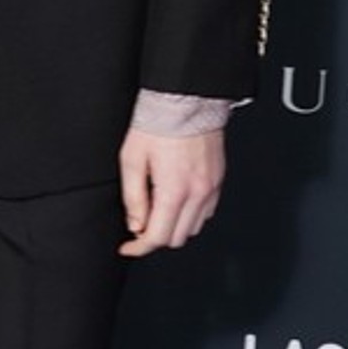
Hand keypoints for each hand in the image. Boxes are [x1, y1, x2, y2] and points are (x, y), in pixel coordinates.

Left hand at [118, 126, 225, 255]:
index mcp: (175, 190)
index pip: (158, 237)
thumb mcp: (132, 160)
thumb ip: (133, 197)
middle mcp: (198, 192)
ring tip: (157, 210)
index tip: (128, 247)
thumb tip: (135, 225)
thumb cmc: (159, 124)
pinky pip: (206, 212)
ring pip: (194, 228)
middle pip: (177, 238)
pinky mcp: (218, 180)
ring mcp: (212, 187)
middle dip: (156, 237)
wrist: (186, 101)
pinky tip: (176, 202)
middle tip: (140, 225)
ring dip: (174, 227)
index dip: (139, 247)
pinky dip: (190, 215)